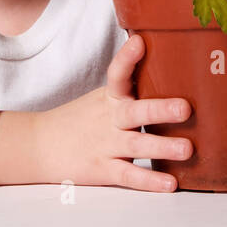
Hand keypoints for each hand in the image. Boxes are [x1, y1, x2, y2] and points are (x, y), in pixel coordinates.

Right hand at [36, 34, 192, 191]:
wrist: (39, 145)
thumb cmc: (79, 120)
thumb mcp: (101, 99)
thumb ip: (130, 90)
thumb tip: (171, 68)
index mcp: (109, 98)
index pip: (117, 74)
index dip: (127, 58)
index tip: (139, 42)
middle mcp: (109, 119)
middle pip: (134, 112)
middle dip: (160, 109)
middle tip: (185, 108)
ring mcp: (106, 145)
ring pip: (136, 146)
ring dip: (162, 147)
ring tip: (187, 149)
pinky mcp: (103, 170)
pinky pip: (128, 175)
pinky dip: (149, 181)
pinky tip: (170, 183)